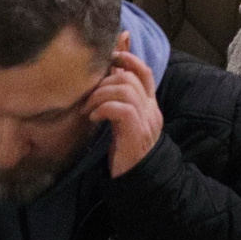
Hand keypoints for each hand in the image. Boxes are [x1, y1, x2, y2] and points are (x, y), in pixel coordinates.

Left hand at [86, 33, 162, 177]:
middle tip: (89, 97)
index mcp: (150, 105)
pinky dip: (103, 108)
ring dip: (101, 95)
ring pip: (125, 90)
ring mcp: (146, 120)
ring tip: (89, 109)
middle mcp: (151, 109)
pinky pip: (121, 108)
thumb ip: (118, 102)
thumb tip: (104, 81)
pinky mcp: (136, 131)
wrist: (137, 180)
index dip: (128, 59)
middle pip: (130, 78)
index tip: (109, 59)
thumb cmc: (125, 151)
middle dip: (105, 81)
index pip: (144, 72)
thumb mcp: (122, 122)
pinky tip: (94, 118)